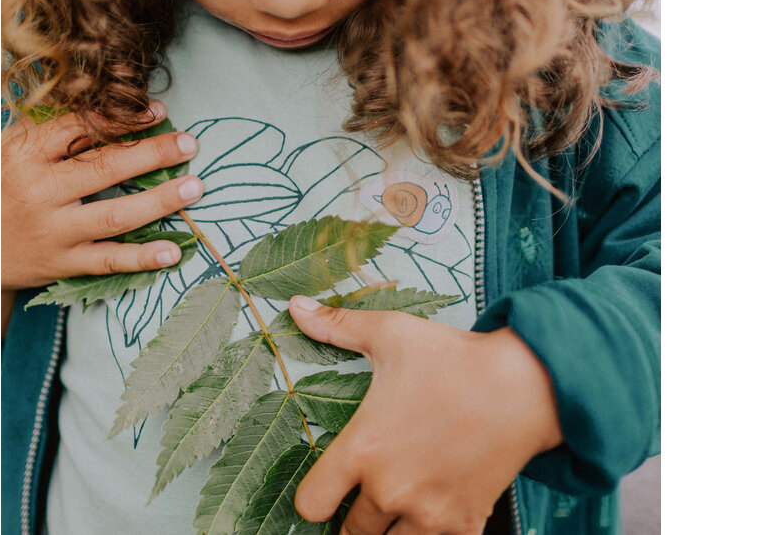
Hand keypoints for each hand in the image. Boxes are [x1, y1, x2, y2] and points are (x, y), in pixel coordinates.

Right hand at [1, 100, 202, 289]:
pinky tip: (173, 252)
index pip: (80, 130)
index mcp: (26, 155)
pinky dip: (142, 259)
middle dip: (152, 154)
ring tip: (194, 188)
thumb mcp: (9, 148)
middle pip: (105, 169)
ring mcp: (53, 231)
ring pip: (114, 215)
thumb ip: (50, 126)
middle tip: (189, 144)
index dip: (123, 119)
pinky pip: (107, 261)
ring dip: (159, 202)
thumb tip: (104, 99)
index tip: (158, 112)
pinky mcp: (62, 263)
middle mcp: (40, 192)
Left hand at [288, 296, 563, 534]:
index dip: (313, 499)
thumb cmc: (454, 357)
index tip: (326, 488)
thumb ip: (337, 326)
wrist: (526, 384)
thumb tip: (294, 307)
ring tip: (400, 503)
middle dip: (353, 517)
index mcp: (364, 449)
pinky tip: (436, 508)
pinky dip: (432, 533)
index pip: (311, 505)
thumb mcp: (390, 333)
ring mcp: (430, 513)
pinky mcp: (465, 523)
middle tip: (367, 494)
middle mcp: (391, 489)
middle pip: (350, 534)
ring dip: (390, 531)